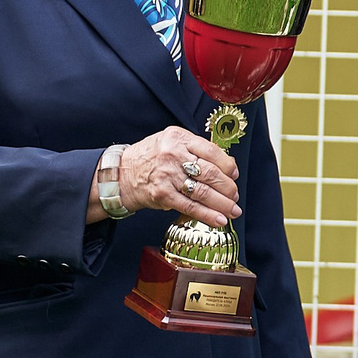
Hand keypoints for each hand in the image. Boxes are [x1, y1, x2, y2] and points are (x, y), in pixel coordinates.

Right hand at [88, 126, 240, 225]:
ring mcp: (168, 175)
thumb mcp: (171, 142)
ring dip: (222, 204)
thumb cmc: (151, 157)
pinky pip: (190, 207)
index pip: (211, 151)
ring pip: (203, 192)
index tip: (235, 174)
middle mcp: (173, 155)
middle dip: (228, 187)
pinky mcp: (163, 194)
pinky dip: (207, 215)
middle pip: (210, 173)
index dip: (228, 165)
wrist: (122, 173)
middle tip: (234, 195)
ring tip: (233, 210)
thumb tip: (227, 163)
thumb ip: (196, 149)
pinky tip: (219, 219)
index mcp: (178, 138)